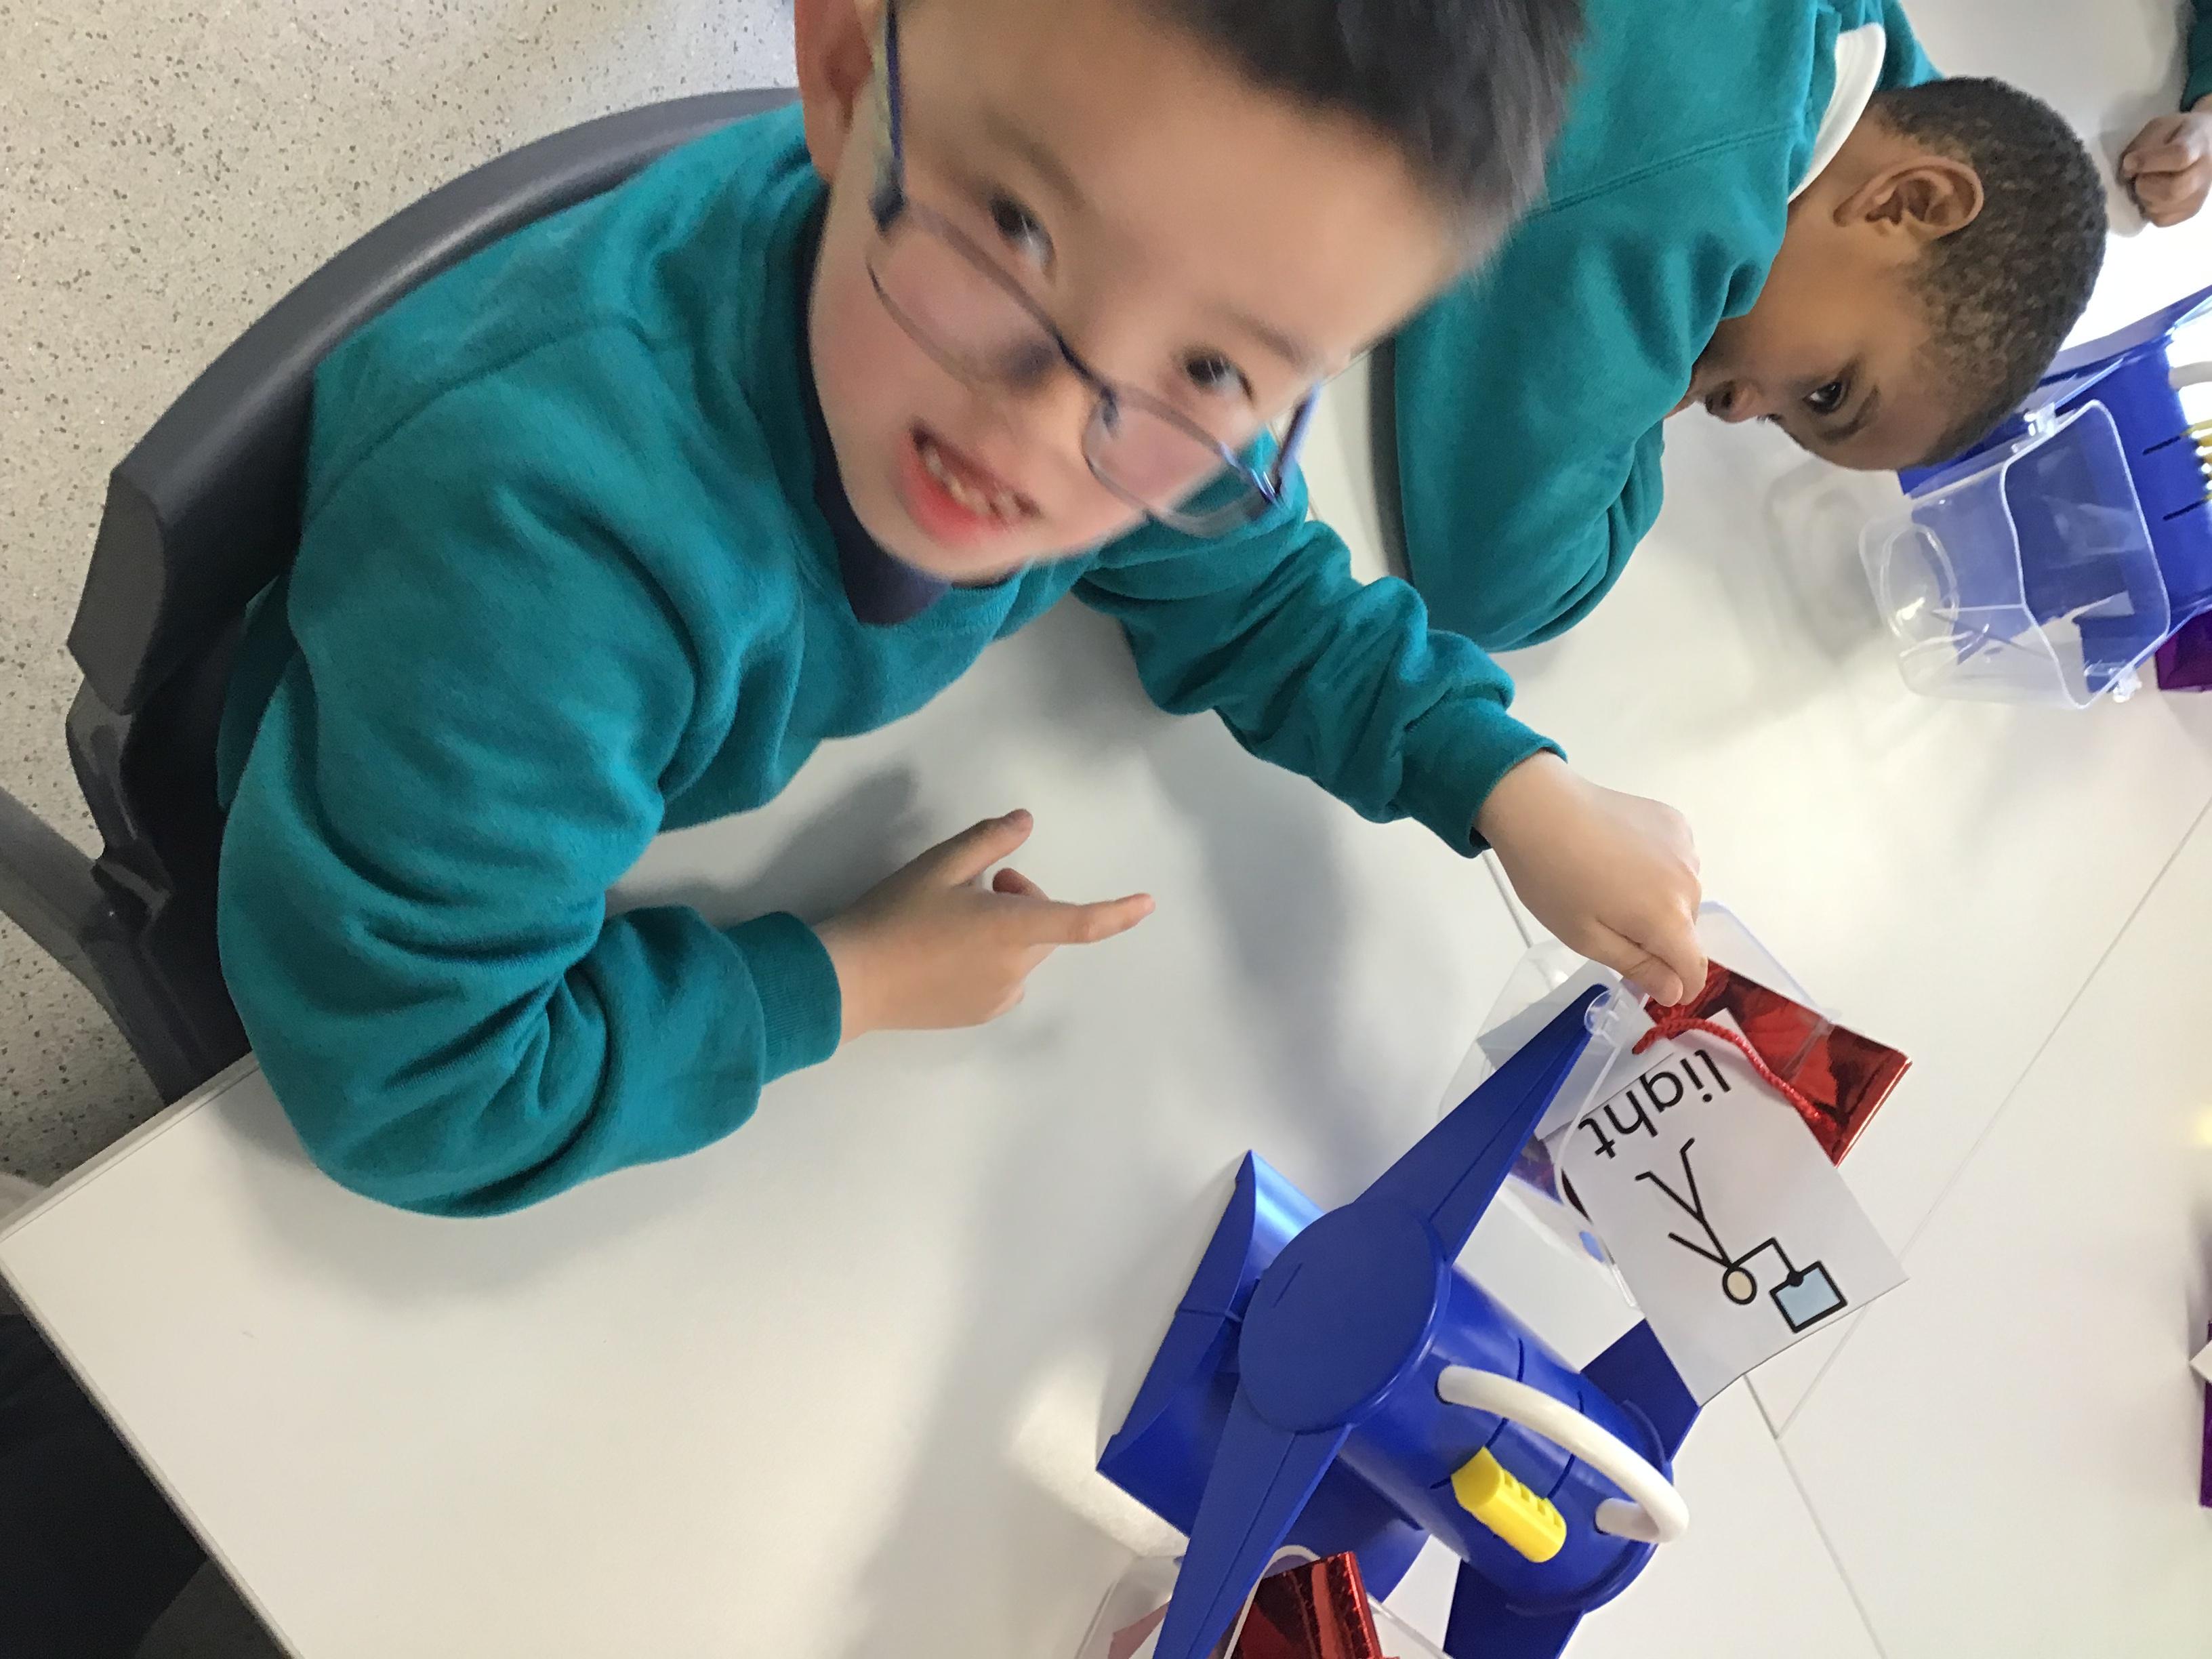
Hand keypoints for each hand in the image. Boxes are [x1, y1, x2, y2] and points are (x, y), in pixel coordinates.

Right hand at [816, 811, 1153, 1041]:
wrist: (851, 978)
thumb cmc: (895, 915)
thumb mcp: (940, 865)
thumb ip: (990, 840)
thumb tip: (1026, 822)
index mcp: (1014, 929)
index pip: (1080, 922)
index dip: (1118, 912)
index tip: (1147, 904)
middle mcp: (1015, 968)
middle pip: (1042, 928)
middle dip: (1021, 901)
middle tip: (977, 885)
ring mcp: (998, 997)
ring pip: (1022, 953)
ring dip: (1005, 931)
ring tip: (951, 918)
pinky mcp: (977, 1015)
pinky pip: (1003, 978)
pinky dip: (990, 959)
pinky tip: (944, 952)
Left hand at [1477, 752, 1706, 1005]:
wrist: (1539, 807)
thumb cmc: (1553, 879)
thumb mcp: (1587, 938)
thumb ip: (1638, 967)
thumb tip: (1675, 992)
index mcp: (1669, 918)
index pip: (1694, 969)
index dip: (1677, 985)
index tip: (1648, 982)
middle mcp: (1689, 882)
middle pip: (1686, 930)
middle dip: (1658, 939)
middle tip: (1606, 922)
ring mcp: (1685, 847)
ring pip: (1682, 894)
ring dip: (1658, 901)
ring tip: (1609, 884)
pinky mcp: (1674, 822)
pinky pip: (1677, 861)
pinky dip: (1657, 867)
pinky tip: (1620, 855)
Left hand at [2122, 107, 2211, 227]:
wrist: (2204, 145)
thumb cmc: (2176, 135)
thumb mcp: (2159, 127)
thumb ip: (2142, 145)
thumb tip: (2128, 171)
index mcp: (2199, 144)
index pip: (2179, 156)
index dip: (2148, 161)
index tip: (2130, 161)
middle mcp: (2205, 173)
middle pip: (2172, 190)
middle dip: (2144, 185)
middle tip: (2139, 177)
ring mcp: (2199, 196)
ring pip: (2162, 208)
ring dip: (2143, 197)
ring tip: (2147, 183)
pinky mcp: (2190, 211)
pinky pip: (2160, 220)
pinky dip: (2148, 209)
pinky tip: (2151, 195)